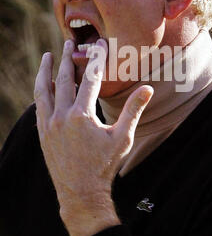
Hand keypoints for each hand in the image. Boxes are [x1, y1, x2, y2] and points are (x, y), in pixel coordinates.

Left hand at [34, 39, 152, 235]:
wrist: (81, 193)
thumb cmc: (104, 166)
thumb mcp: (122, 138)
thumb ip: (133, 110)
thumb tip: (148, 89)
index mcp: (82, 115)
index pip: (89, 78)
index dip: (95, 59)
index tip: (98, 44)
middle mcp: (61, 116)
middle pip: (63, 79)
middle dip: (67, 58)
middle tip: (68, 42)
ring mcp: (48, 125)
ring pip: (44, 90)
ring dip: (46, 71)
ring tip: (47, 56)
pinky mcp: (42, 133)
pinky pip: (39, 106)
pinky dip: (42, 91)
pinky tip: (44, 85)